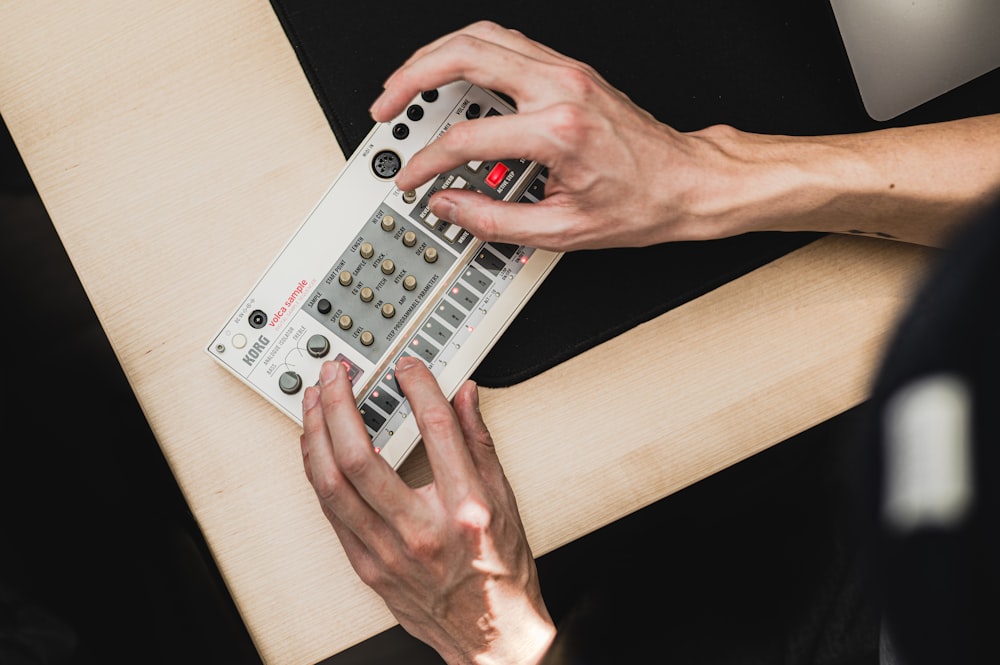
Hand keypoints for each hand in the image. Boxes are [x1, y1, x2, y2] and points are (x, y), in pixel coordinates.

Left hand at [300, 357, 555, 664]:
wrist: (491, 637)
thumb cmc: (500, 572)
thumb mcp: (505, 499)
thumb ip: (479, 441)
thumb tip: (464, 395)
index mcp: (465, 509)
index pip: (434, 430)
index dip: (417, 387)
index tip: (406, 366)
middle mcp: (421, 532)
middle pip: (361, 456)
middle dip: (340, 405)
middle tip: (337, 374)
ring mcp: (387, 553)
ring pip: (332, 485)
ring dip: (317, 434)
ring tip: (316, 400)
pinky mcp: (367, 567)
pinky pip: (330, 511)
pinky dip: (318, 471)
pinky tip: (317, 446)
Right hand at [371, 22, 999, 248]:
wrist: (689, 182)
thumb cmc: (642, 204)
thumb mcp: (564, 230)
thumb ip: (495, 220)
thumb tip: (450, 207)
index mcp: (557, 131)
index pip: (468, 139)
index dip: (428, 163)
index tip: (413, 179)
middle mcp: (560, 89)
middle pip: (464, 54)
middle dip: (412, 78)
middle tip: (386, 104)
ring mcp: (566, 71)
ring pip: (483, 36)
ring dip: (436, 56)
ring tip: (408, 85)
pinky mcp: (570, 69)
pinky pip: (506, 43)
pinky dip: (469, 53)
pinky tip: (453, 76)